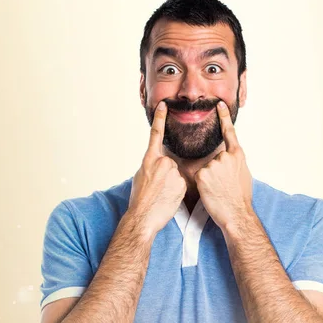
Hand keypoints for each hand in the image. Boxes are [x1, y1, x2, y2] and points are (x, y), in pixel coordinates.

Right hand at [128, 101, 186, 236]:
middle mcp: (163, 162)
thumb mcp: (140, 176)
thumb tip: (156, 163)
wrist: (143, 217)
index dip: (160, 119)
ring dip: (172, 184)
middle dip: (166, 174)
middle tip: (158, 188)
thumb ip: (150, 165)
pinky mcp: (182, 183)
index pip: (156, 135)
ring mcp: (173, 172)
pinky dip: (177, 191)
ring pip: (177, 175)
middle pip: (170, 163)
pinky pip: (183, 184)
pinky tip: (168, 199)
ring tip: (162, 195)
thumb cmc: (139, 199)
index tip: (164, 105)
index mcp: (149, 159)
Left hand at [194, 101, 252, 232]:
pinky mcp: (202, 174)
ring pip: (205, 168)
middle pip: (214, 158)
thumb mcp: (243, 175)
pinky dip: (202, 185)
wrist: (236, 214)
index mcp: (238, 156)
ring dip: (208, 179)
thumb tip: (228, 159)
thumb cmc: (241, 199)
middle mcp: (226, 157)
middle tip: (224, 186)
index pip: (229, 133)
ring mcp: (214, 164)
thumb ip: (234, 163)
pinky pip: (198, 177)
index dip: (224, 117)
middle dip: (215, 171)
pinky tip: (211, 192)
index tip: (219, 104)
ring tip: (218, 191)